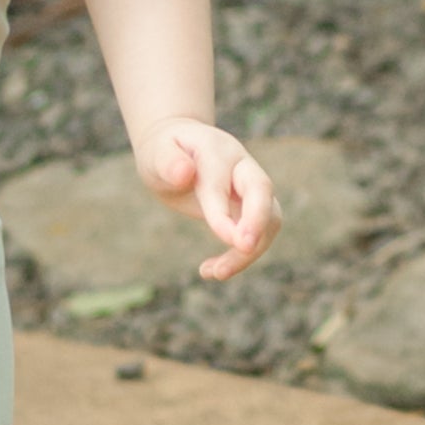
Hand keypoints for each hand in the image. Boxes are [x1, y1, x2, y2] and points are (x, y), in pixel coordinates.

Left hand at [135, 118, 278, 281]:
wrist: (176, 151)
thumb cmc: (163, 151)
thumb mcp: (156, 153)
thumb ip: (168, 162)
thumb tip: (184, 173)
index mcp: (216, 151)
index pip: (222, 184)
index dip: (224, 214)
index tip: (228, 240)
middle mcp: (240, 165)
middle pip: (262, 190)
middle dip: (258, 221)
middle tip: (245, 248)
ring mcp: (250, 186)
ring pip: (269, 217)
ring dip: (249, 250)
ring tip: (215, 273)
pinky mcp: (250, 207)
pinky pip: (258, 232)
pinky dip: (241, 255)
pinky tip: (210, 270)